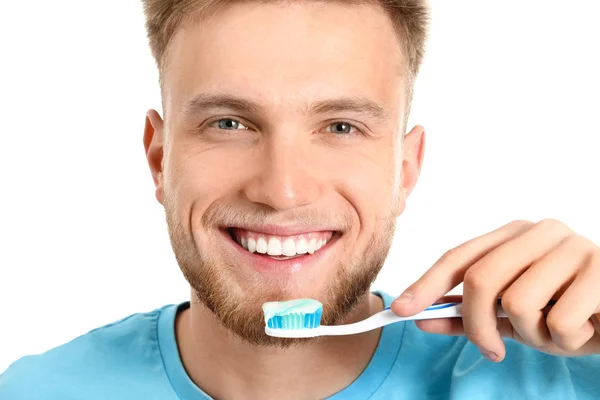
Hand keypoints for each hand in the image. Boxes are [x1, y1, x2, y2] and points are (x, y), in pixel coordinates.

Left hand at [391, 219, 599, 361]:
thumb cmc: (565, 311)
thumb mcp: (511, 315)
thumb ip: (468, 314)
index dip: (427, 284)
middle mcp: (540, 232)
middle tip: (491, 350)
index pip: (459, 256)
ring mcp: (573, 247)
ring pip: (518, 303)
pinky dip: (567, 340)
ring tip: (556, 331)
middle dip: (476, 325)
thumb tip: (420, 318)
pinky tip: (585, 330)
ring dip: (533, 335)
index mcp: (514, 234)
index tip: (402, 310)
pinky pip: (560, 322)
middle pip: (480, 278)